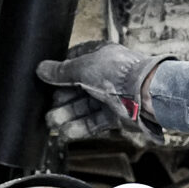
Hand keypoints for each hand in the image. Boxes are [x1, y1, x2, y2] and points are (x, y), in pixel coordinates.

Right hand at [36, 41, 173, 140]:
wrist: (147, 94)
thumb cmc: (119, 73)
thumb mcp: (83, 67)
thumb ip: (61, 71)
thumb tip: (41, 69)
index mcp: (100, 56)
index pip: (75, 61)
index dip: (60, 71)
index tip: (46, 80)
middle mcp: (106, 75)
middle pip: (77, 88)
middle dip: (60, 98)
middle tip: (46, 107)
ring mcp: (111, 96)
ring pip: (84, 106)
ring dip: (66, 114)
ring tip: (51, 122)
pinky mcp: (116, 115)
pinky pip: (94, 121)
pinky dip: (80, 126)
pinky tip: (65, 131)